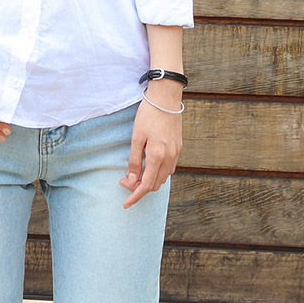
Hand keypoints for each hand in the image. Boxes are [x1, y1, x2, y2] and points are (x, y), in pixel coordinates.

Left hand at [120, 83, 182, 208]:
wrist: (167, 98)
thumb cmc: (149, 115)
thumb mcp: (137, 137)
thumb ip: (135, 160)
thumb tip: (132, 179)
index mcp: (158, 156)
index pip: (146, 185)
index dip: (135, 196)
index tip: (126, 204)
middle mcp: (170, 158)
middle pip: (155, 185)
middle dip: (139, 188)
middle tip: (124, 180)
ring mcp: (176, 153)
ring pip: (163, 178)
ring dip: (149, 180)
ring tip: (134, 173)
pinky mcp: (178, 148)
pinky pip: (169, 168)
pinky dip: (157, 173)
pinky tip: (148, 165)